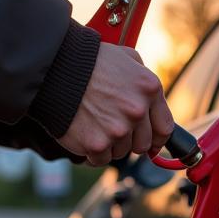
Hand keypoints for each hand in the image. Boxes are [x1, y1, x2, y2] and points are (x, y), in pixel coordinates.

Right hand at [58, 43, 173, 165]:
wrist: (53, 68)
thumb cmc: (89, 61)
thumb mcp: (126, 57)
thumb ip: (144, 80)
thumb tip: (153, 106)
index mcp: (149, 89)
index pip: (164, 128)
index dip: (157, 138)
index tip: (151, 143)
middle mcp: (137, 110)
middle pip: (142, 144)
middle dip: (129, 139)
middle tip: (111, 127)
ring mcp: (118, 129)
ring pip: (121, 152)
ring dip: (110, 143)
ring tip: (93, 123)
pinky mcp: (97, 144)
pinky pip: (101, 159)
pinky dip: (92, 152)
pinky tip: (84, 134)